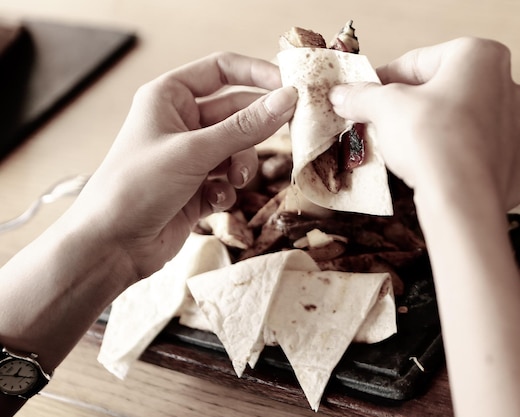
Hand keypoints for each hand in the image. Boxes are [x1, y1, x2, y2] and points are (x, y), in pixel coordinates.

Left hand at [70, 52, 296, 279]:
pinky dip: (227, 190)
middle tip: (288, 133)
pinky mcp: (196, 188)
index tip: (290, 86)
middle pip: (236, 113)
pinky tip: (213, 202)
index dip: (257, 74)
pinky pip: (228, 179)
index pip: (222, 70)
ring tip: (233, 181)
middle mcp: (181, 123)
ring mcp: (190, 157)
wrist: (111, 246)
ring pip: (237, 150)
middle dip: (256, 128)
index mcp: (170, 97)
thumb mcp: (195, 151)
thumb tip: (288, 98)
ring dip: (241, 165)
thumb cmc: (137, 186)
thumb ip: (245, 126)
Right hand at [329, 37, 519, 211]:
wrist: (460, 199)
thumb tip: (342, 94)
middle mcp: (507, 88)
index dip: (385, 80)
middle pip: (447, 91)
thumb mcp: (385, 108)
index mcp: (480, 57)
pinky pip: (493, 159)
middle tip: (382, 123)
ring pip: (471, 124)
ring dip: (444, 132)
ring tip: (410, 150)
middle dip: (415, 105)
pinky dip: (473, 163)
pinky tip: (455, 169)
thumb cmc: (429, 139)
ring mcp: (517, 130)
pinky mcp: (517, 168)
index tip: (365, 96)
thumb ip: (363, 95)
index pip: (418, 62)